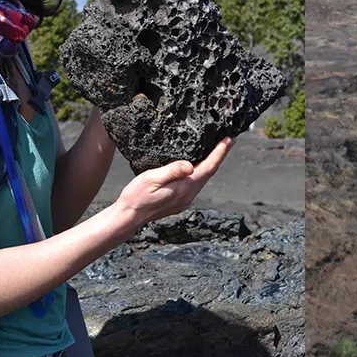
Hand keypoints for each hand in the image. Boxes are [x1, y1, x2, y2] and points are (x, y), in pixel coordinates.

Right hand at [115, 137, 234, 225]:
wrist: (128, 217)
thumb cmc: (136, 197)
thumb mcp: (151, 179)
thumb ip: (172, 171)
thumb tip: (190, 165)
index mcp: (184, 188)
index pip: (208, 168)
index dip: (220, 153)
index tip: (228, 140)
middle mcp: (188, 195)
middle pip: (209, 172)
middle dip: (219, 156)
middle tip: (227, 140)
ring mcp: (184, 199)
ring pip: (203, 178)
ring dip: (211, 164)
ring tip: (216, 150)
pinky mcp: (179, 201)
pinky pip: (195, 184)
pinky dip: (201, 171)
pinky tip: (199, 165)